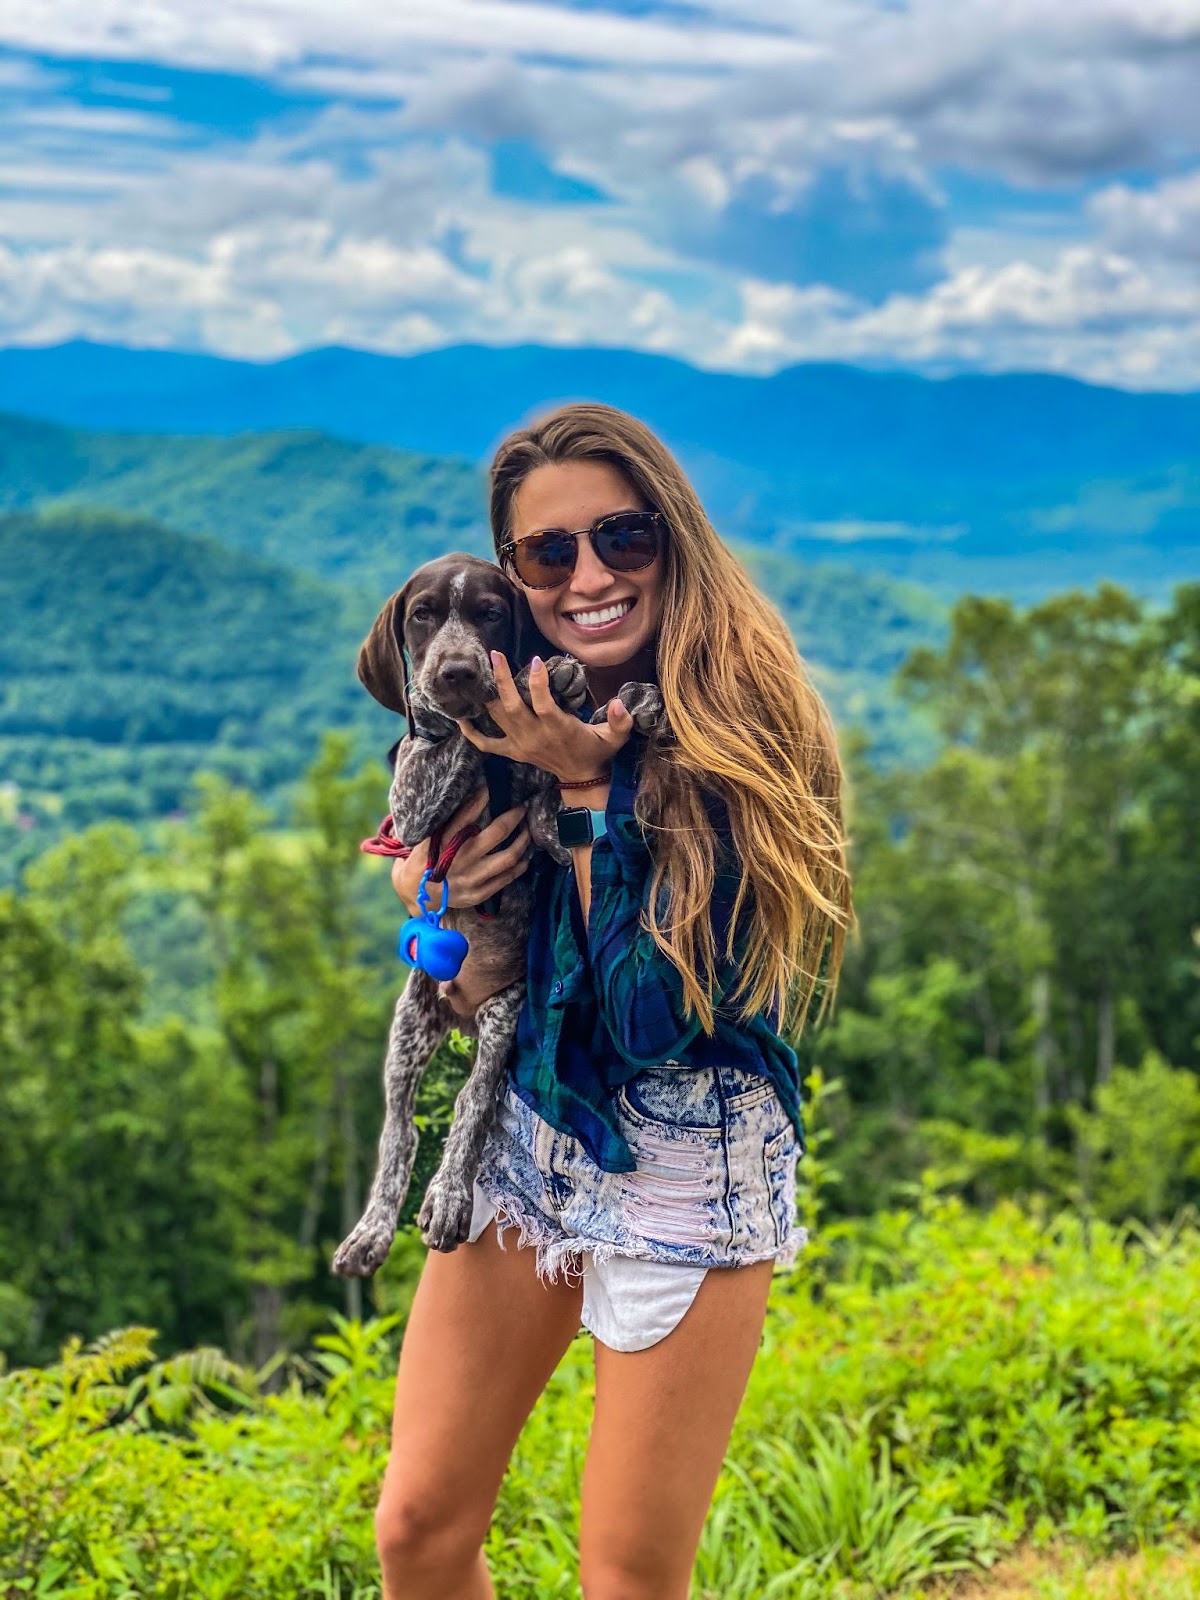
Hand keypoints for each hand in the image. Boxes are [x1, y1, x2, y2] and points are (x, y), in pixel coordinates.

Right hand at [390, 786, 532, 913]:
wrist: (416, 896)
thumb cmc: (423, 861)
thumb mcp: (427, 839)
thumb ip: (446, 823)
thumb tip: (471, 798)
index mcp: (444, 841)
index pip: (467, 813)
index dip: (482, 798)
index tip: (492, 787)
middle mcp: (461, 858)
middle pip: (498, 832)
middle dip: (514, 817)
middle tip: (522, 808)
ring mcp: (472, 877)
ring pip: (509, 856)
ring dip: (523, 841)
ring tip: (527, 832)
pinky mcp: (478, 893)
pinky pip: (506, 878)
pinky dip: (519, 866)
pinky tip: (523, 858)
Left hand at [457, 652, 633, 780]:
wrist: (583, 778)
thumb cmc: (598, 750)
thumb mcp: (616, 737)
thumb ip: (621, 720)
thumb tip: (620, 702)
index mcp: (558, 729)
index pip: (543, 703)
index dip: (538, 682)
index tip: (535, 660)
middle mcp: (535, 736)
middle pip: (512, 707)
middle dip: (502, 680)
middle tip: (496, 655)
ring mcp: (522, 745)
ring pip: (498, 719)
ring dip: (486, 697)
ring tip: (478, 673)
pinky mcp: (514, 752)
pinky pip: (487, 744)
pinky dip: (472, 733)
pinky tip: (460, 717)